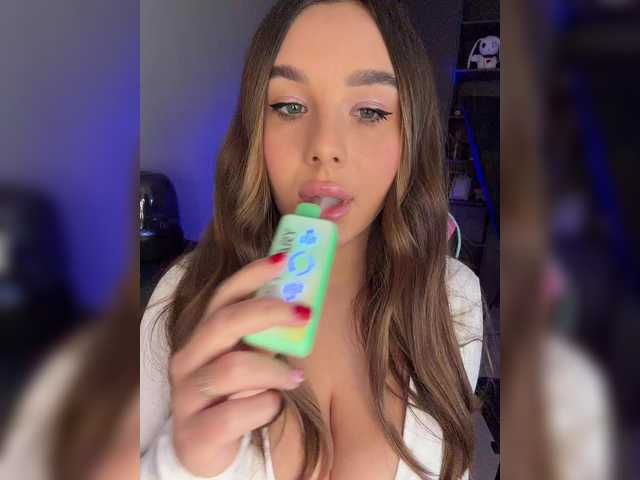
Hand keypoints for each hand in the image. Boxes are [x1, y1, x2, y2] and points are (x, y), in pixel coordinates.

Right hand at [168, 252, 309, 475]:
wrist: (205, 449)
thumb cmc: (234, 395)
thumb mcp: (248, 360)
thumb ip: (264, 337)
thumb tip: (302, 306)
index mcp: (203, 337)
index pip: (223, 296)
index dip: (251, 275)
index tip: (283, 259)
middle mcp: (188, 360)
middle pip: (223, 323)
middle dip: (267, 312)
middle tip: (304, 313)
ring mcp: (187, 395)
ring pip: (232, 369)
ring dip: (272, 369)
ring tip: (295, 376)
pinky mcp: (194, 431)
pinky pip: (234, 413)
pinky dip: (264, 407)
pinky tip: (272, 406)